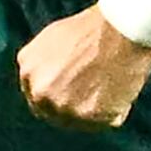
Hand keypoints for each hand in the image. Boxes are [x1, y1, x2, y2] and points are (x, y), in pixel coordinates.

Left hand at [14, 7, 150, 129]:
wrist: (121, 28)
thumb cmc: (94, 27)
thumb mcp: (51, 38)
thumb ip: (43, 64)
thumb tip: (50, 81)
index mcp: (28, 70)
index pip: (36, 97)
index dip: (57, 96)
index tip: (73, 92)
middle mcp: (40, 92)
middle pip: (54, 114)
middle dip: (72, 107)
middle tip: (94, 94)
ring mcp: (63, 106)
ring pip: (79, 122)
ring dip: (94, 111)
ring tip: (111, 84)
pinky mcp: (88, 116)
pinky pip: (103, 123)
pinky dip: (114, 111)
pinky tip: (121, 88)